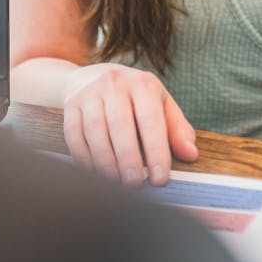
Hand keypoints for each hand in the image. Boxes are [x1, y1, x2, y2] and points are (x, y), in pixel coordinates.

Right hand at [61, 63, 197, 186]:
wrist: (93, 77)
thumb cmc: (135, 98)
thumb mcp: (160, 105)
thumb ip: (177, 129)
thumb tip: (191, 154)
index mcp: (143, 84)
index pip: (151, 120)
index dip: (156, 151)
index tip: (160, 179)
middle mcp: (115, 84)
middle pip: (121, 126)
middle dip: (128, 160)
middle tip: (135, 185)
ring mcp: (90, 93)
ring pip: (95, 132)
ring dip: (105, 162)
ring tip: (116, 183)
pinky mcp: (70, 105)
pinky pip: (74, 135)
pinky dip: (84, 158)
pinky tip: (94, 173)